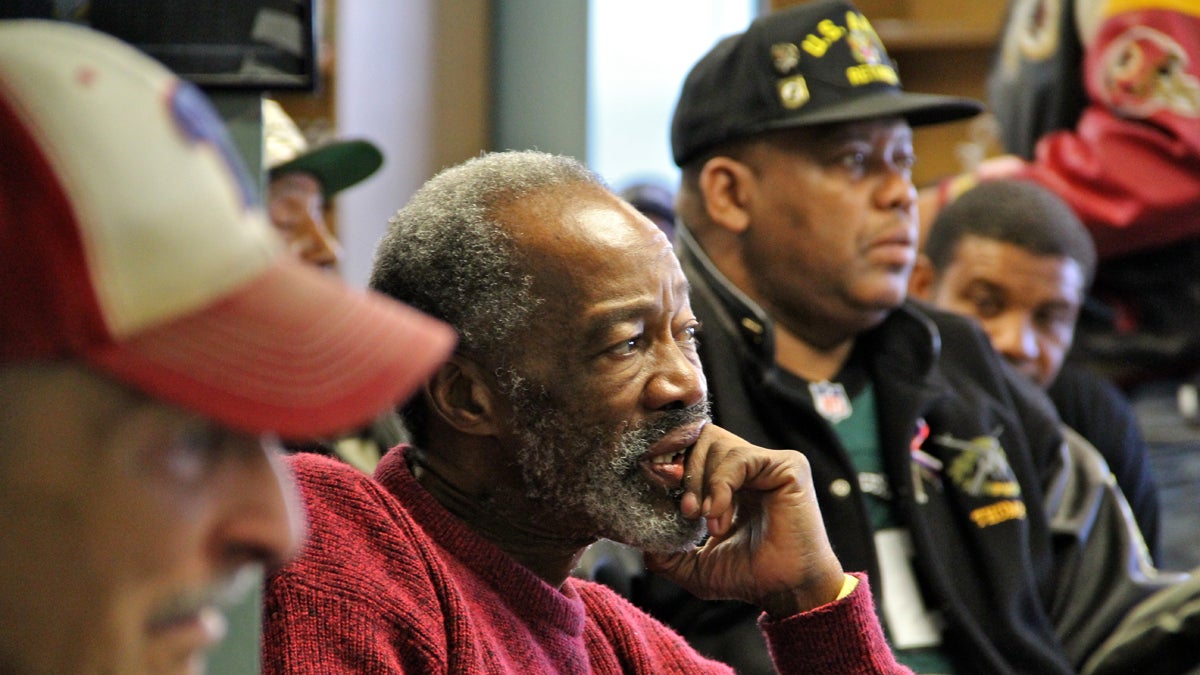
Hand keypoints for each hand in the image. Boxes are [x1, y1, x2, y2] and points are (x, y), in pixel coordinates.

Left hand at [644, 425, 844, 618]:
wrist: (785, 591)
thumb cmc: (747, 577)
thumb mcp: (694, 566)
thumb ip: (666, 552)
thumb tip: (637, 540)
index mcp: (729, 481)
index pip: (693, 449)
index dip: (671, 462)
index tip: (658, 488)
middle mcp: (749, 467)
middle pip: (701, 439)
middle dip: (684, 471)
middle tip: (685, 511)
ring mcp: (768, 463)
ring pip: (716, 444)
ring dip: (702, 483)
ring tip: (705, 519)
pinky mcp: (787, 466)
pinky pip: (739, 458)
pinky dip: (720, 486)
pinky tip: (718, 516)